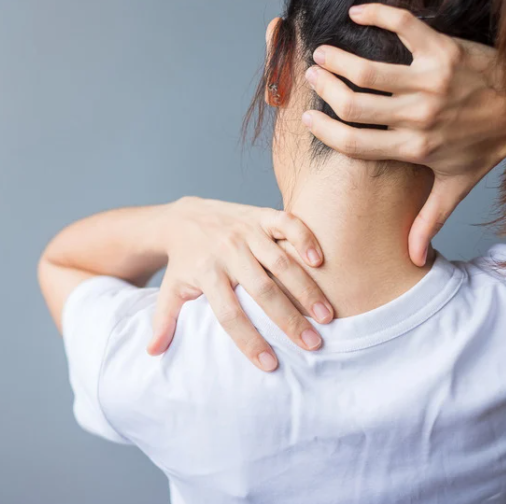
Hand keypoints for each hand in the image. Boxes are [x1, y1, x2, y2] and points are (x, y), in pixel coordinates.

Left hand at [148, 197, 333, 370]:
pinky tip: (319, 260)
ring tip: (326, 315)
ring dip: (305, 288)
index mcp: (206, 273)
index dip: (249, 340)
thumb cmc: (184, 261)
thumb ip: (163, 320)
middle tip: (313, 345)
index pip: (229, 313)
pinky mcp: (260, 215)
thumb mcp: (171, 288)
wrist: (185, 217)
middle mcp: (228, 251)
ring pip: (280, 261)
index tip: (270, 365)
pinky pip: (286, 223)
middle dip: (289, 319)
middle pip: (262, 290)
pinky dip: (304, 238)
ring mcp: (246, 231)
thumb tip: (153, 353)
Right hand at [302, 3, 505, 265]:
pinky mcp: (445, 51)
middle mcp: (418, 117)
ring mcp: (431, 82)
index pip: (355, 143)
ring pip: (371, 71)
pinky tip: (358, 13)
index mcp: (413, 149)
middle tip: (313, 78)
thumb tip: (413, 259)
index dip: (326, 131)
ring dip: (340, 60)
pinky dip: (379, 16)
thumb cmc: (483, 148)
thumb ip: (428, 221)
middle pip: (355, 105)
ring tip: (322, 54)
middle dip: (326, 91)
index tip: (309, 119)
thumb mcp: (454, 187)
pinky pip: (406, 27)